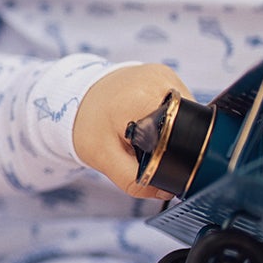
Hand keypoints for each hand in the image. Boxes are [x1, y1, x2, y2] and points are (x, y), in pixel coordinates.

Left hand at [73, 64, 193, 198]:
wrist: (75, 96)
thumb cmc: (88, 126)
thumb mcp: (103, 158)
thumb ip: (133, 180)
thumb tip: (166, 190)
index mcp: (140, 100)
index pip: (178, 134)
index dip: (172, 153)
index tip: (155, 159)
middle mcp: (156, 80)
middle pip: (186, 123)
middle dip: (172, 141)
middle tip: (145, 145)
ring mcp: (162, 73)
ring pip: (186, 113)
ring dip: (173, 128)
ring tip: (146, 130)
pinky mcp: (164, 72)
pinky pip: (180, 101)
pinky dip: (169, 115)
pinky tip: (149, 118)